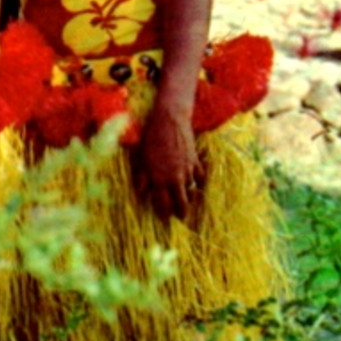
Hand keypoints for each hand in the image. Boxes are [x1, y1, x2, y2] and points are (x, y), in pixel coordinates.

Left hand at [133, 104, 204, 224]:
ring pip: (192, 191)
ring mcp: (187, 170)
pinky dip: (199, 182)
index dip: (164, 213)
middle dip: (181, 212)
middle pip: (182, 202)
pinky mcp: (195, 161)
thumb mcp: (142, 158)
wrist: (170, 120)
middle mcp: (175, 178)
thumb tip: (141, 192)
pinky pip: (200, 177)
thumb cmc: (151, 138)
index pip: (163, 204)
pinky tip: (197, 184)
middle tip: (181, 218)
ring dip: (189, 197)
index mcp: (160, 179)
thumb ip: (142, 176)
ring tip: (188, 202)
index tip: (164, 219)